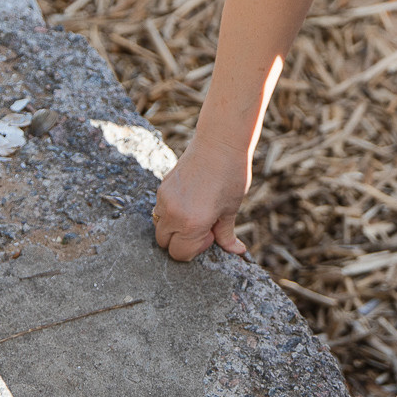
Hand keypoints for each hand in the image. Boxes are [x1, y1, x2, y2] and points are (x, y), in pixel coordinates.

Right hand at [152, 137, 249, 261]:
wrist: (220, 143)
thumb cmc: (231, 175)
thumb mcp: (231, 209)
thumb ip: (227, 235)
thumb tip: (237, 252)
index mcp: (192, 224)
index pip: (180, 254)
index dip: (195, 249)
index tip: (210, 234)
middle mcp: (173, 214)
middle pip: (165, 243)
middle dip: (181, 241)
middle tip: (203, 226)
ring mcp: (164, 199)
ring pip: (159, 226)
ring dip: (174, 227)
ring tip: (195, 213)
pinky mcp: (162, 187)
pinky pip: (159, 209)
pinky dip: (170, 212)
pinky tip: (189, 200)